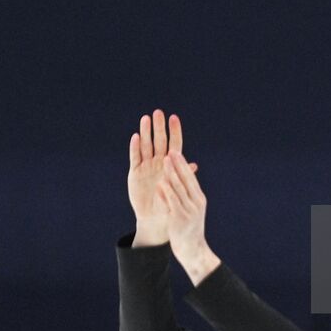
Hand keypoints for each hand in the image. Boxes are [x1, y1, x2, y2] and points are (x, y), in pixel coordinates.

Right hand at [128, 110, 197, 246]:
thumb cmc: (170, 202)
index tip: (174, 117)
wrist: (155, 217)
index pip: (173, 144)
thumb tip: (194, 165)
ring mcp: (146, 166)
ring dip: (146, 132)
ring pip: (146, 145)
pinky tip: (136, 137)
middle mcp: (158, 161)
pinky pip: (135, 157)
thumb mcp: (178, 189)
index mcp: (170, 164)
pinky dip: (135, 147)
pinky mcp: (135, 172)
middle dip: (159, 127)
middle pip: (159, 141)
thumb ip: (182, 176)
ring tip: (145, 119)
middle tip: (158, 112)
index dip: (174, 131)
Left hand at [159, 149, 219, 283]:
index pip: (190, 178)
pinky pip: (172, 201)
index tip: (176, 152)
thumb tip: (185, 183)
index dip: (183, 165)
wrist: (192, 249)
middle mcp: (196, 202)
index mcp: (199, 199)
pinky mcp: (180, 218)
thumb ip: (188, 195)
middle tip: (170, 151)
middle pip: (186, 179)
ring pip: (178, 187)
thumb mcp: (192, 210)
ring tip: (164, 161)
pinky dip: (166, 191)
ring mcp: (189, 210)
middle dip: (177, 164)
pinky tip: (160, 183)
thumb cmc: (190, 229)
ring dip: (171, 173)